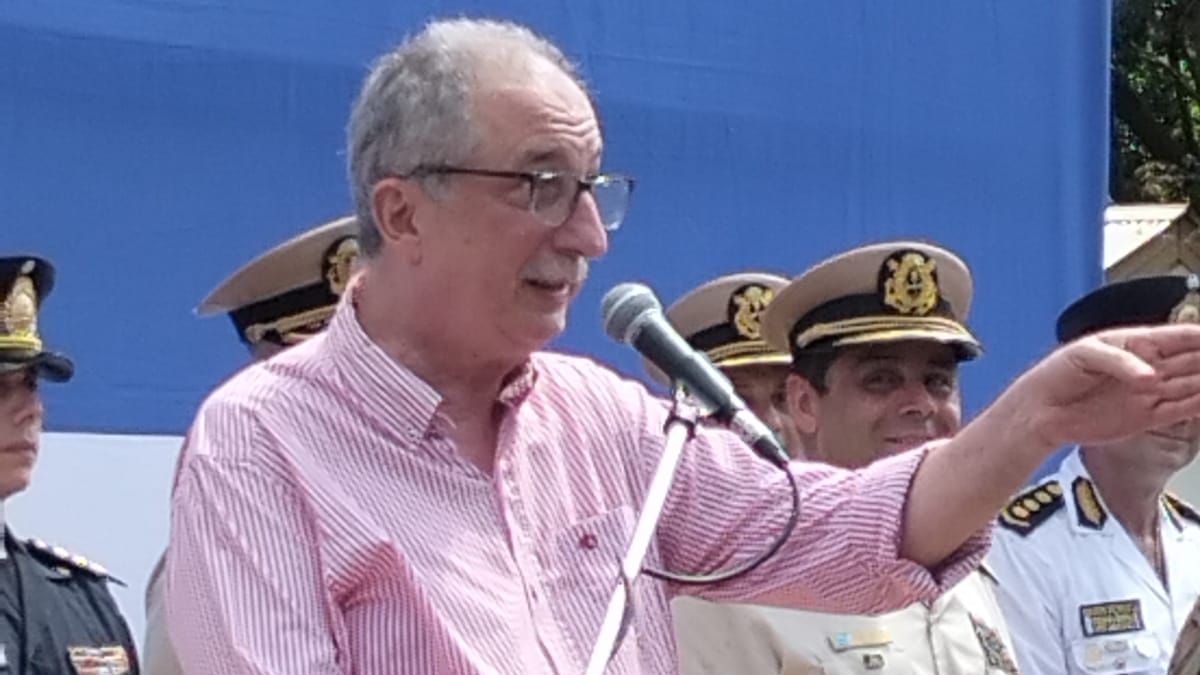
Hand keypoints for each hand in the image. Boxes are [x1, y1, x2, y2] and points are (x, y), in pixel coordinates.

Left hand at [1004, 324, 1199, 449]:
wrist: (1041, 411)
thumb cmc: (1056, 375)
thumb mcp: (1084, 355)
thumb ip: (1119, 362)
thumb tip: (1150, 378)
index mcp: (1135, 343)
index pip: (1181, 337)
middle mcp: (1148, 366)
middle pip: (1194, 360)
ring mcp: (1150, 392)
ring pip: (1194, 384)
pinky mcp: (1146, 416)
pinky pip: (1181, 409)